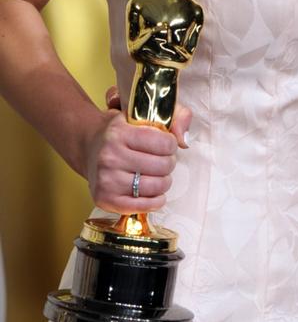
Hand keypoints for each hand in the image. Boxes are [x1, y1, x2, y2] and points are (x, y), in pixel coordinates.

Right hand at [83, 88, 193, 213]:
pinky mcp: (105, 199)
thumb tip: (184, 140)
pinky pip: (142, 207)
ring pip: (155, 187)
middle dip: (169, 163)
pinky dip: (155, 201)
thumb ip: (175, 116)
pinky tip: (154, 193)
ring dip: (164, 182)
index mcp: (119, 133)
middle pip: (162, 166)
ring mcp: (106, 180)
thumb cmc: (122, 132)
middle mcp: (109, 156)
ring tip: (157, 175)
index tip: (167, 145)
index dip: (171, 145)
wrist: (89, 147)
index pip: (163, 143)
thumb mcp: (144, 114)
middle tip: (162, 161)